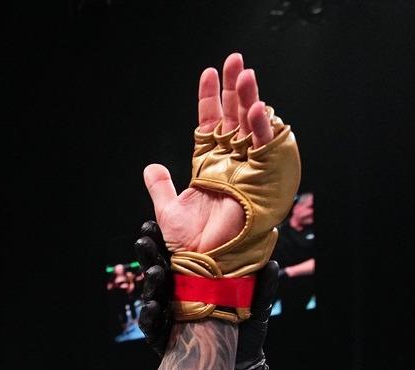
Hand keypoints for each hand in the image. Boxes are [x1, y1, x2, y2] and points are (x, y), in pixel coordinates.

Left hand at [143, 53, 273, 253]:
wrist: (203, 264)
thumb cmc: (189, 243)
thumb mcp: (168, 210)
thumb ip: (160, 186)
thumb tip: (150, 167)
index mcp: (209, 165)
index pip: (211, 122)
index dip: (210, 98)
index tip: (208, 72)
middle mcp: (230, 162)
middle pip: (235, 117)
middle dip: (235, 88)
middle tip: (235, 60)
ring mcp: (245, 168)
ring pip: (250, 126)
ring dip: (249, 99)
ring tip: (244, 74)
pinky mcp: (259, 179)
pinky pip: (263, 147)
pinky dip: (260, 128)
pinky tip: (255, 108)